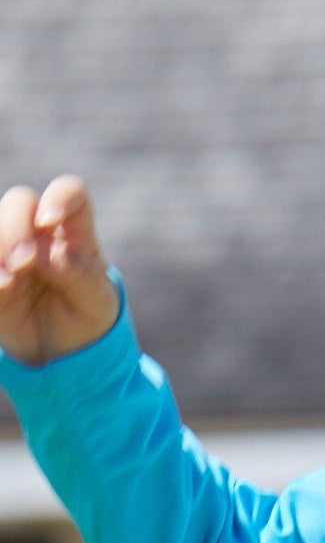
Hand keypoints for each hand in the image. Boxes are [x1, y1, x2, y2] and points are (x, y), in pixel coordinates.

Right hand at [0, 175, 119, 366]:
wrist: (63, 349)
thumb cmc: (87, 316)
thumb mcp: (97, 302)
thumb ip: (82, 276)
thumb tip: (55, 256)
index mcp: (74, 231)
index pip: (70, 193)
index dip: (59, 198)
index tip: (49, 222)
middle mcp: (39, 230)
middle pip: (20, 201)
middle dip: (17, 227)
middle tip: (23, 262)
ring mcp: (11, 245)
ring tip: (6, 283)